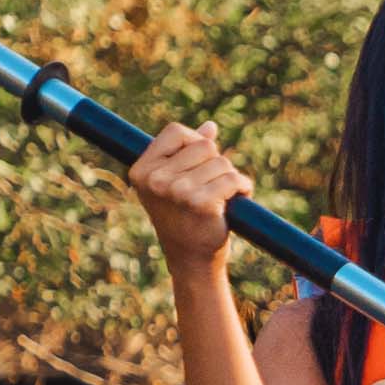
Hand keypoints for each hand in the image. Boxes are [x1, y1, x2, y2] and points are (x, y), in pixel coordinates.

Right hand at [129, 120, 253, 266]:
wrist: (191, 258)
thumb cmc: (183, 217)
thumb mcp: (175, 182)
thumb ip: (188, 153)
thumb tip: (210, 127)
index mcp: (142, 170)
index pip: (176, 131)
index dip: (195, 142)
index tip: (199, 164)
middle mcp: (155, 180)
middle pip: (204, 146)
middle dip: (216, 163)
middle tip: (211, 186)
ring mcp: (177, 191)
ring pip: (222, 162)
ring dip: (230, 178)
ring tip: (222, 196)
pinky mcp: (201, 202)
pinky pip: (233, 179)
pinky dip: (242, 187)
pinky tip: (237, 200)